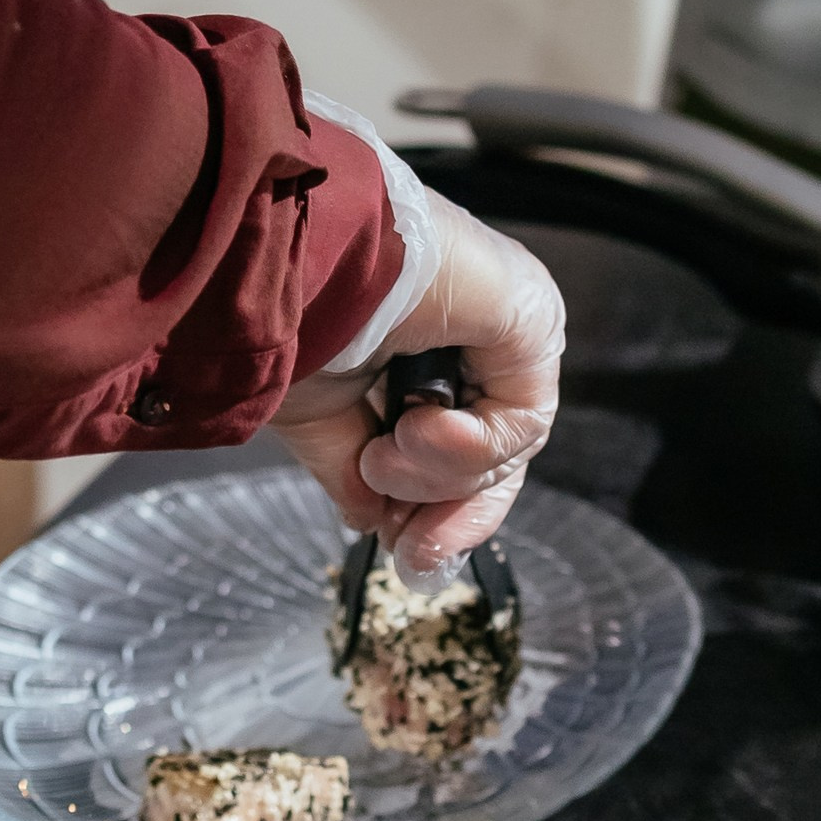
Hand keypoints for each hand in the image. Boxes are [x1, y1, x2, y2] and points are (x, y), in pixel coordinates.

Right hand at [272, 200, 563, 577]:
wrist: (294, 264)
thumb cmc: (292, 316)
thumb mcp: (321, 421)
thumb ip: (356, 474)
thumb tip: (377, 523)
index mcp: (420, 344)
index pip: (461, 446)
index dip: (440, 510)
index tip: (412, 556)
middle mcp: (470, 332)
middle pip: (495, 454)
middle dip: (454, 512)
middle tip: (418, 553)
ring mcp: (504, 324)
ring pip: (507, 445)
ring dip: (438, 473)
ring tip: (382, 455)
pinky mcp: (529, 316)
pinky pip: (523, 418)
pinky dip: (470, 446)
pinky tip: (420, 429)